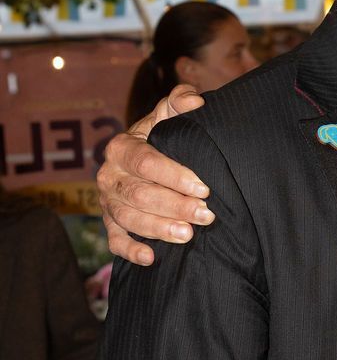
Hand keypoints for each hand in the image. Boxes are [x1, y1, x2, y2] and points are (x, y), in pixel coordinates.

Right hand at [98, 85, 214, 265]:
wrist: (148, 160)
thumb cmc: (164, 138)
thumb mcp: (170, 116)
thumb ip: (181, 101)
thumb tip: (196, 101)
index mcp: (121, 148)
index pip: (146, 162)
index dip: (174, 175)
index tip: (204, 187)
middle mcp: (109, 175)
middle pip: (138, 194)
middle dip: (174, 206)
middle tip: (205, 215)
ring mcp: (108, 202)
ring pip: (128, 218)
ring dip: (158, 229)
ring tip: (188, 235)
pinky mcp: (111, 224)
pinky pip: (115, 241)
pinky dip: (131, 250)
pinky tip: (152, 258)